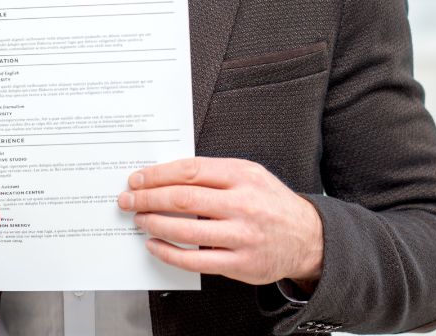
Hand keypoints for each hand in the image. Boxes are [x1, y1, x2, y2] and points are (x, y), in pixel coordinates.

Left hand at [117, 157, 322, 287]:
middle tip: (128, 200)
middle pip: (183, 199)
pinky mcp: (241, 264)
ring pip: (186, 230)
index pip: (189, 171)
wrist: (307, 237)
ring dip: (154, 224)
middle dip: (147, 199)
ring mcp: (242, 236)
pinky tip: (155, 245)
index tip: (137, 179)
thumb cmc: (270, 202)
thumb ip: (213, 173)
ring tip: (139, 220)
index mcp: (242, 175)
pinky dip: (169, 253)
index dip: (157, 175)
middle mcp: (243, 204)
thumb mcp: (249, 174)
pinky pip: (195, 261)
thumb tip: (165, 175)